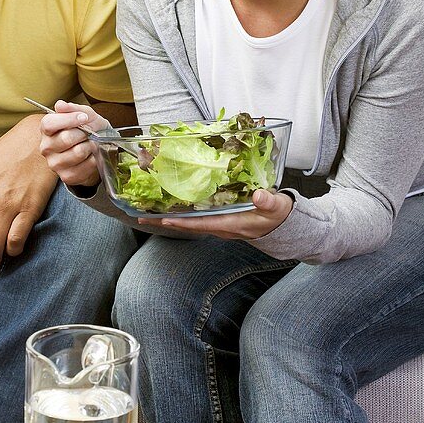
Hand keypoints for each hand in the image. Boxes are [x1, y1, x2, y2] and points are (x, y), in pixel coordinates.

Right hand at [38, 100, 109, 187]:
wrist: (97, 149)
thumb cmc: (88, 130)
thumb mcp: (85, 114)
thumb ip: (73, 108)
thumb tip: (60, 105)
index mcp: (47, 129)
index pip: (49, 123)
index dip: (69, 119)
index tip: (84, 117)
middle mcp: (46, 147)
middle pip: (66, 139)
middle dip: (84, 134)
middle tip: (90, 132)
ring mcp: (55, 163)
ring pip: (77, 153)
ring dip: (90, 146)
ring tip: (91, 144)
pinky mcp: (66, 176)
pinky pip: (85, 166)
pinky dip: (94, 159)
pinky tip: (92, 156)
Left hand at [137, 189, 292, 240]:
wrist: (282, 225)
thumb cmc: (277, 215)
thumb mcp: (276, 207)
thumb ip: (267, 201)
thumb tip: (258, 196)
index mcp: (231, 224)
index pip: (201, 224)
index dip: (182, 221)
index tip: (162, 218)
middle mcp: (220, 226)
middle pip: (188, 225)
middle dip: (165, 220)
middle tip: (140, 216)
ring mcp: (218, 224)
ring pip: (190, 221)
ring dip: (170, 216)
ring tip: (148, 210)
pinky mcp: (219, 219)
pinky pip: (196, 217)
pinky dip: (182, 212)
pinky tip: (172, 204)